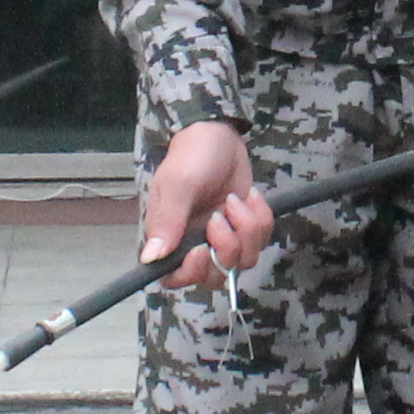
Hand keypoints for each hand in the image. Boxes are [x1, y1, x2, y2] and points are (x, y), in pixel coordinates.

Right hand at [141, 120, 271, 290]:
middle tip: (221, 216)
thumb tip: (151, 256)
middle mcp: (196, 243)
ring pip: (244, 260)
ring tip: (235, 201)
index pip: (175, 278)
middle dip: (227, 249)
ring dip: (246, 230)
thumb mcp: (177, 185)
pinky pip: (262, 240)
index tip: (202, 249)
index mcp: (171, 238)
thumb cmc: (191, 157)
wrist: (218, 136)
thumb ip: (167, 221)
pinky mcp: (245, 229)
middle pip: (216, 276)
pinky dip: (260, 218)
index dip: (192, 272)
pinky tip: (249, 196)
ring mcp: (223, 238)